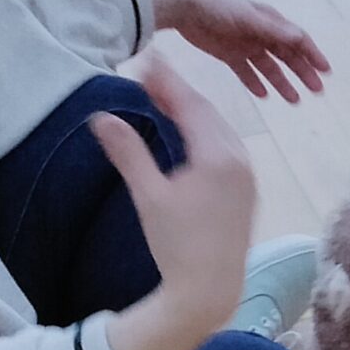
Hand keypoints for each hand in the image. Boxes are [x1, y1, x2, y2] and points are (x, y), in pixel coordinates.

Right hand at [93, 60, 257, 349]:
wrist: (210, 290)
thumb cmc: (177, 246)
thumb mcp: (148, 196)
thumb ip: (128, 153)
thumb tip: (100, 117)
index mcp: (217, 156)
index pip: (190, 104)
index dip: (167, 80)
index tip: (147, 58)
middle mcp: (240, 160)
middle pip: (207, 113)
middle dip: (179, 92)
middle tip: (151, 75)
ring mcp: (248, 176)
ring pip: (220, 130)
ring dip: (193, 112)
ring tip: (165, 98)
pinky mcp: (248, 191)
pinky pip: (227, 148)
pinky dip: (206, 133)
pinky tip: (190, 134)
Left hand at [146, 0, 329, 103]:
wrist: (184, 7)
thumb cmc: (217, 7)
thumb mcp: (246, 17)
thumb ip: (272, 29)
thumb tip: (299, 37)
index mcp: (270, 22)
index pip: (297, 40)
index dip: (313, 55)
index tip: (326, 71)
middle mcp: (262, 34)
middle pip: (288, 56)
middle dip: (303, 73)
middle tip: (317, 91)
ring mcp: (246, 45)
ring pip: (270, 68)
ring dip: (283, 83)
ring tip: (294, 101)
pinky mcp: (229, 55)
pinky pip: (247, 72)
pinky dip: (255, 83)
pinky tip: (264, 96)